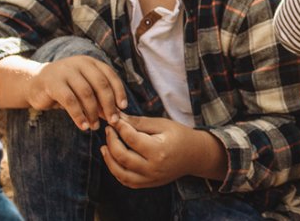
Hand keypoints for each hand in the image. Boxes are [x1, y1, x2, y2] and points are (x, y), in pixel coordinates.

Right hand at [27, 55, 125, 130]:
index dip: (119, 91)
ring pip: (86, 93)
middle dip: (108, 104)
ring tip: (95, 126)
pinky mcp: (52, 82)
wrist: (34, 84)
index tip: (123, 108)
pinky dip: (78, 115)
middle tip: (112, 121)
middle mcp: (79, 63)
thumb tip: (117, 115)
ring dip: (93, 113)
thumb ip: (99, 99)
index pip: (110, 75)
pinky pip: (70, 101)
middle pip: (100, 84)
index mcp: (90, 63)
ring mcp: (65, 71)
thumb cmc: (65, 89)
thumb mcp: (84, 90)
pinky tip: (83, 126)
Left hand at [101, 114, 226, 187]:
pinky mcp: (148, 184)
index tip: (114, 119)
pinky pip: (127, 181)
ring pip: (120, 173)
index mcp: (158, 150)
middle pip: (122, 156)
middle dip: (111, 141)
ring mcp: (150, 178)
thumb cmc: (179, 136)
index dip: (119, 127)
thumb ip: (138, 122)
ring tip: (104, 146)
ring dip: (109, 159)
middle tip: (108, 130)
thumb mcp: (162, 124)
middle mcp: (153, 167)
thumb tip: (117, 117)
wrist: (195, 155)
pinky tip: (113, 159)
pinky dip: (116, 171)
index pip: (131, 138)